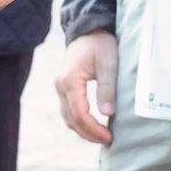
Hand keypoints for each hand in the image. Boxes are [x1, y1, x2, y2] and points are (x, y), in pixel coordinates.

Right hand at [55, 30, 118, 144]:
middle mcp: (61, 85)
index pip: (80, 113)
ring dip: (83, 130)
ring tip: (102, 136)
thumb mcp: (109, 63)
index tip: (109, 137)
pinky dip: (80, 122)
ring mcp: (61, 87)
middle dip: (88, 134)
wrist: (89, 30)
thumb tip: (107, 114)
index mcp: (70, 80)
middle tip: (108, 141)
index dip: (94, 129)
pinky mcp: (65, 88)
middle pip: (71, 119)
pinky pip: (69, 111)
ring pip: (68, 117)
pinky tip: (94, 126)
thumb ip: (107, 88)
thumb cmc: (100, 44)